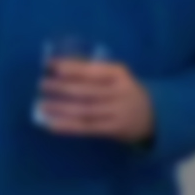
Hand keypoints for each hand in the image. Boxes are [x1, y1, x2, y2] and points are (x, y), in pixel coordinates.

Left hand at [38, 57, 155, 143]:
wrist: (153, 115)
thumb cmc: (122, 90)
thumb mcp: (115, 77)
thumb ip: (92, 72)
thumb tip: (56, 68)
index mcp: (119, 74)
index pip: (92, 70)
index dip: (70, 67)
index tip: (50, 65)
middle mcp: (120, 91)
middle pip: (86, 90)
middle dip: (61, 87)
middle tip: (41, 85)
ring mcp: (118, 111)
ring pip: (84, 110)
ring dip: (60, 108)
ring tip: (41, 105)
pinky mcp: (114, 129)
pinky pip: (87, 127)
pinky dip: (68, 126)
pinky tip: (51, 125)